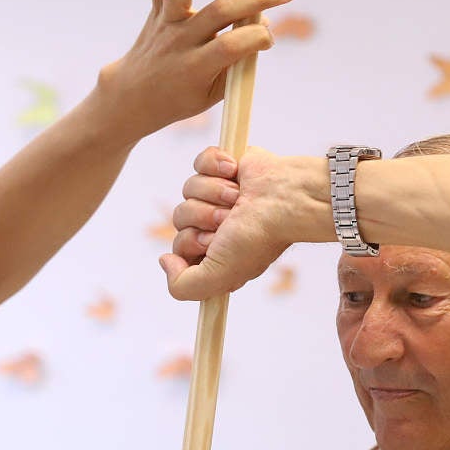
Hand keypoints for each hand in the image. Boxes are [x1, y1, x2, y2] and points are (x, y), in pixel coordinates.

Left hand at [95, 0, 295, 139]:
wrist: (135, 95)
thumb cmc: (184, 95)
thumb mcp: (214, 93)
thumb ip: (239, 62)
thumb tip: (263, 26)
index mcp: (195, 68)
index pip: (230, 46)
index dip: (256, 39)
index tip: (269, 39)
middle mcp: (179, 41)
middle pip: (218, 13)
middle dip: (256, 0)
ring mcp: (166, 21)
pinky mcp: (155, 6)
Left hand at [159, 146, 322, 299]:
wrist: (285, 197)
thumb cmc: (258, 236)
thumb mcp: (218, 277)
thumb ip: (183, 287)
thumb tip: (165, 261)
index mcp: (216, 253)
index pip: (178, 249)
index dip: (191, 243)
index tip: (213, 244)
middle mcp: (217, 225)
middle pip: (179, 216)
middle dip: (203, 216)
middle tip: (229, 219)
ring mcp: (220, 195)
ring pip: (188, 188)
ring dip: (214, 192)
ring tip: (238, 197)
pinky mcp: (225, 167)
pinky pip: (200, 162)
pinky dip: (217, 165)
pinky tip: (236, 172)